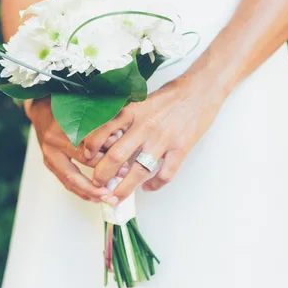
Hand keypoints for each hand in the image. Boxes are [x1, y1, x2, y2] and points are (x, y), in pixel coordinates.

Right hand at [27, 97, 112, 201]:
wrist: (41, 109)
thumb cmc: (66, 107)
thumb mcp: (83, 109)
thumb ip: (100, 123)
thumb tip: (120, 140)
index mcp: (64, 125)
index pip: (90, 145)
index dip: (109, 156)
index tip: (124, 166)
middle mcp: (54, 141)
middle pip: (83, 162)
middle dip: (103, 175)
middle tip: (119, 183)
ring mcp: (48, 154)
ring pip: (71, 178)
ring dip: (90, 190)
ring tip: (105, 197)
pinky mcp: (48, 162)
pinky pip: (64, 181)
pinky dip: (79, 191)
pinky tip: (92, 197)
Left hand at [82, 63, 229, 204]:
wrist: (201, 89)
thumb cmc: (170, 96)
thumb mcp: (142, 100)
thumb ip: (125, 118)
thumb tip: (106, 138)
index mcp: (133, 111)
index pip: (103, 131)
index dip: (91, 148)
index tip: (85, 158)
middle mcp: (145, 126)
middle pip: (116, 156)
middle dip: (102, 175)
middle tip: (96, 184)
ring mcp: (163, 139)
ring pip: (138, 171)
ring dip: (124, 189)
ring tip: (115, 198)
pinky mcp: (181, 148)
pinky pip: (165, 174)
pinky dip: (154, 185)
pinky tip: (147, 188)